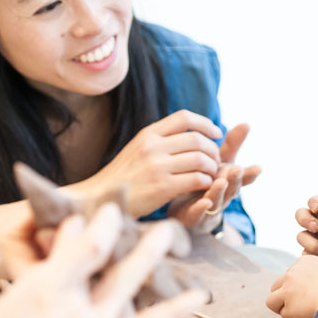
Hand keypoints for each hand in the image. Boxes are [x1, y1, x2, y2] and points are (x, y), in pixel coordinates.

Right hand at [87, 110, 224, 217]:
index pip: (184, 118)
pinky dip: (206, 182)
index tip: (217, 133)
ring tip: (211, 175)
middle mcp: (153, 147)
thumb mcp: (137, 148)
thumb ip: (160, 139)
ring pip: (200, 159)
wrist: (101, 198)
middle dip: (213, 150)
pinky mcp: (162, 187)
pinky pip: (196, 179)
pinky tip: (203, 186)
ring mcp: (157, 167)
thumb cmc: (124, 176)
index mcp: (148, 134)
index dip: (206, 123)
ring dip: (212, 168)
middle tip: (216, 160)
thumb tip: (189, 131)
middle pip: (197, 140)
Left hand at [168, 123, 260, 230]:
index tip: (258, 168)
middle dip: (235, 179)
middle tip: (237, 169)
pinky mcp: (194, 217)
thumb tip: (247, 123)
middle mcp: (223, 195)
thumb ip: (232, 146)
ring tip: (220, 182)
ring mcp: (209, 208)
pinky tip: (203, 203)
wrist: (187, 212)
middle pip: (231, 188)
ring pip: (216, 200)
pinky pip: (197, 214)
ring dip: (219, 191)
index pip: (242, 177)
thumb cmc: (206, 182)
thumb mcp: (219, 163)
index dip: (250, 174)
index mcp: (229, 180)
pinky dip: (201, 209)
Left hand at [266, 255, 317, 317]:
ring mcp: (288, 289)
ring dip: (282, 307)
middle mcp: (292, 273)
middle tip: (300, 304)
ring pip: (272, 299)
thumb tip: (317, 283)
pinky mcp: (287, 306)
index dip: (299, 285)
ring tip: (297, 312)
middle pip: (278, 284)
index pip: (292, 273)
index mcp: (304, 261)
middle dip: (286, 294)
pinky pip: (284, 314)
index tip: (310, 291)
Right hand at [295, 196, 317, 282]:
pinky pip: (303, 253)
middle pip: (301, 215)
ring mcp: (314, 242)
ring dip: (311, 242)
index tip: (317, 208)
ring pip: (301, 235)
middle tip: (315, 227)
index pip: (316, 202)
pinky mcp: (311, 257)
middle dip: (305, 219)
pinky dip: (311, 255)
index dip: (314, 201)